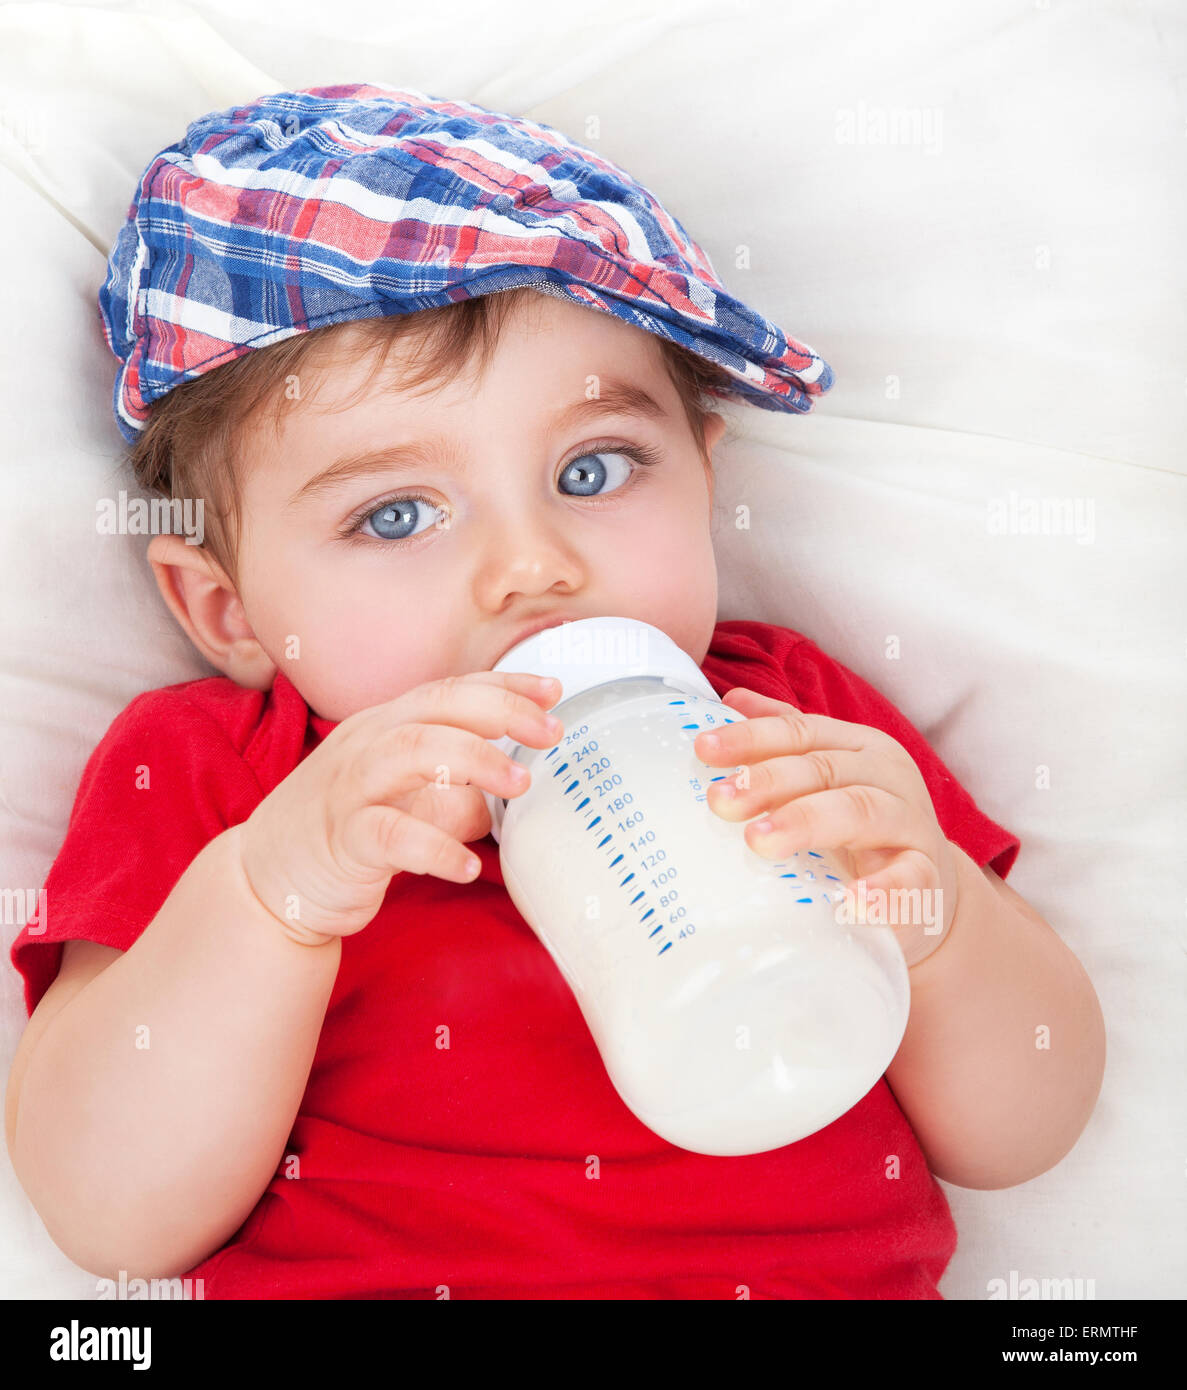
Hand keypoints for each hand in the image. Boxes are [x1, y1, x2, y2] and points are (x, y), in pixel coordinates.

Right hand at [239, 671, 564, 942]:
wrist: (266, 878)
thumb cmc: (345, 829)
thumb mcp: (411, 799)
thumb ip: (460, 790)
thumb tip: (518, 786)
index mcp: (387, 725)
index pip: (452, 690)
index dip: (505, 685)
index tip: (553, 690)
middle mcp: (368, 743)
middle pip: (438, 707)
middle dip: (501, 712)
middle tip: (552, 733)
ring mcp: (350, 786)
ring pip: (412, 750)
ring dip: (474, 761)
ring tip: (520, 785)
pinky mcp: (339, 838)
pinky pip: (388, 834)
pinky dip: (433, 846)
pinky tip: (467, 865)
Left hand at [694, 687, 959, 966]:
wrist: (931, 884)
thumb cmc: (863, 823)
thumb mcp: (828, 776)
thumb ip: (786, 737)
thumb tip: (731, 698)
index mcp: (858, 746)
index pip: (800, 731)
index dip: (751, 737)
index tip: (703, 749)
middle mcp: (886, 775)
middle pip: (823, 769)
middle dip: (768, 781)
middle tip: (719, 801)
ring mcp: (910, 823)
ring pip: (860, 812)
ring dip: (807, 822)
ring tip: (759, 842)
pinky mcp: (927, 876)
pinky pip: (909, 878)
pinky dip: (883, 891)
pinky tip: (852, 903)